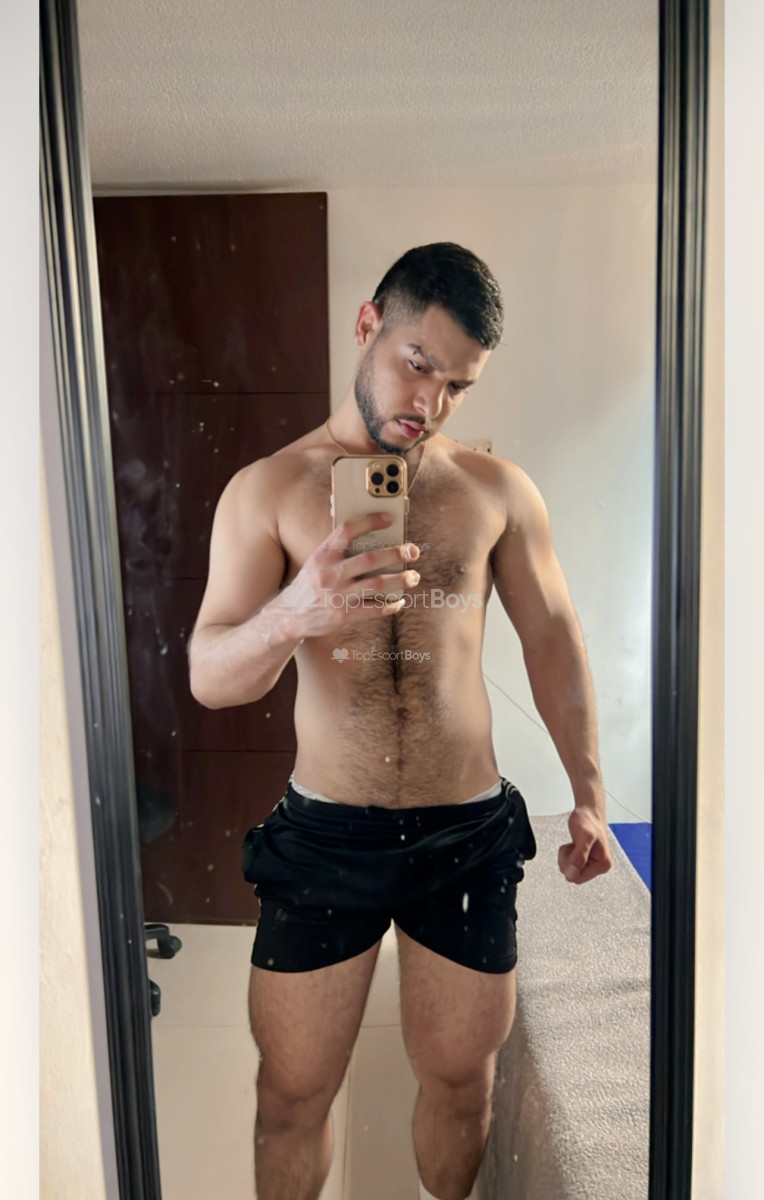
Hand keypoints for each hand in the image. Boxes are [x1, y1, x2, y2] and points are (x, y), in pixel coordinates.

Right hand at [273, 512, 420, 638]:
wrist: (290, 616)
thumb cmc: (309, 584)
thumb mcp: (317, 561)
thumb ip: (336, 547)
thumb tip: (359, 527)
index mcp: (323, 555)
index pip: (347, 530)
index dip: (369, 521)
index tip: (389, 519)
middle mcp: (330, 573)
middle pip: (370, 559)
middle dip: (396, 554)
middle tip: (412, 551)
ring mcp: (338, 596)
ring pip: (377, 584)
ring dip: (400, 579)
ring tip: (413, 576)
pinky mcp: (344, 615)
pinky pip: (374, 609)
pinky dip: (390, 605)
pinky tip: (398, 601)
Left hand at [557, 806, 612, 884]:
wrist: (588, 811)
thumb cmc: (588, 821)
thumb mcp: (584, 837)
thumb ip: (579, 857)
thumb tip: (572, 875)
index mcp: (602, 865)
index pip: (578, 878)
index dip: (570, 866)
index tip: (573, 851)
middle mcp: (599, 867)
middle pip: (573, 875)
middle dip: (568, 861)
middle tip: (573, 846)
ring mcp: (592, 863)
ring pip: (570, 870)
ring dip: (567, 856)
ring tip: (574, 844)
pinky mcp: (585, 859)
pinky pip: (570, 864)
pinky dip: (567, 854)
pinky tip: (574, 845)